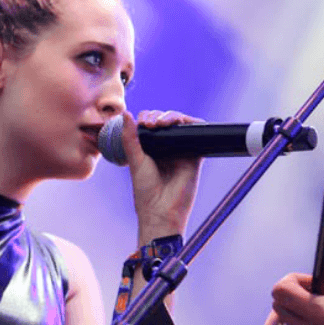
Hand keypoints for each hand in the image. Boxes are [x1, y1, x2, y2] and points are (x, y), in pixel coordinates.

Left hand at [119, 110, 203, 242]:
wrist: (161, 211)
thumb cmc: (146, 191)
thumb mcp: (136, 160)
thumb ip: (130, 138)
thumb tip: (126, 113)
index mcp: (152, 148)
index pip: (152, 124)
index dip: (148, 117)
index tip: (143, 122)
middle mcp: (168, 148)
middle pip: (167, 121)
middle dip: (159, 116)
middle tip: (151, 123)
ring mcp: (182, 151)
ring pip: (181, 125)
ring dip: (173, 117)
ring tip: (162, 123)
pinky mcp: (195, 156)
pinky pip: (198, 135)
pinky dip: (193, 124)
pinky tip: (182, 123)